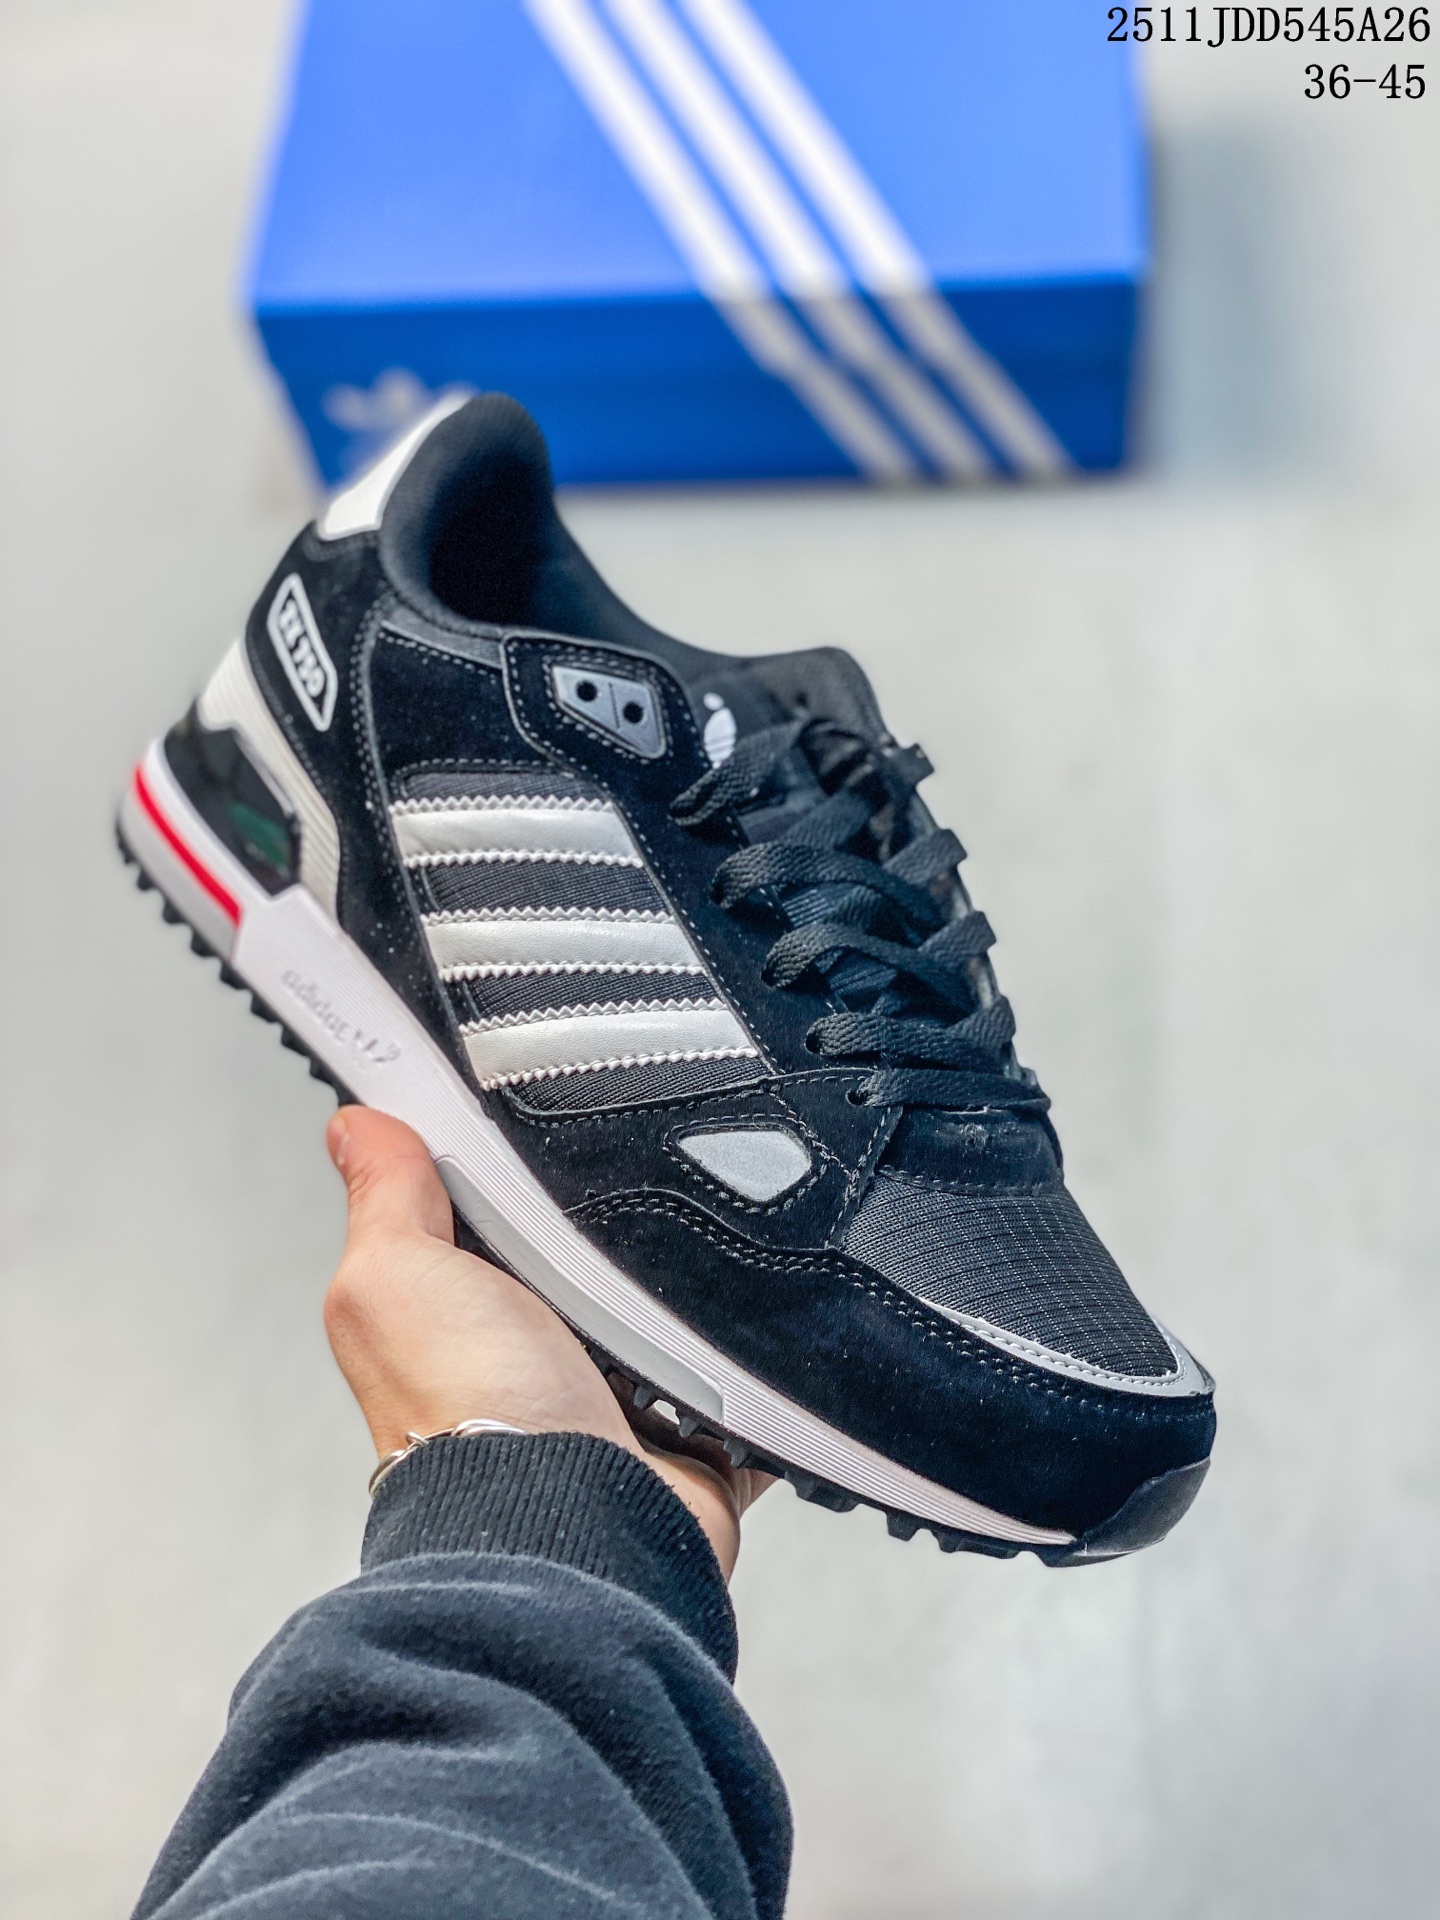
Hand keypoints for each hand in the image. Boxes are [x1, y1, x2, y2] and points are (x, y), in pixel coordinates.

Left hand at [323, 1107, 769, 1577]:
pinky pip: (736, 1377)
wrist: (575, 1517)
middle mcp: (530, 1359)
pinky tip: (733, 1337)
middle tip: (617, 1208)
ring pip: (667, 1306)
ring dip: (680, 1290)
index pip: (486, 1212)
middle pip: (587, 1253)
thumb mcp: (397, 1275)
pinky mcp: (687, 1433)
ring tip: (676, 1273)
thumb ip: (384, 1199)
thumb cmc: (472, 1415)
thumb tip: (355, 1126)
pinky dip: (745, 1361)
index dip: (506, 1171)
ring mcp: (612, 1398)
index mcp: (455, 1313)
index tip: (533, 1137)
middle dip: (610, 1227)